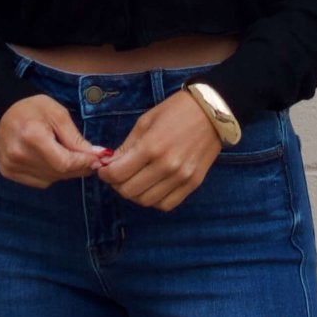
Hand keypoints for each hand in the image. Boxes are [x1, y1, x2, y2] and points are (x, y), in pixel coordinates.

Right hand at [0, 94, 108, 187]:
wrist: (1, 110)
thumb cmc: (32, 109)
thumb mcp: (58, 114)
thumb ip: (75, 138)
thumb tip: (96, 156)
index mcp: (32, 136)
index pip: (64, 163)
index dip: (83, 164)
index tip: (97, 160)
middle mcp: (18, 154)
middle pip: (58, 173)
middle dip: (78, 168)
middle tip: (89, 160)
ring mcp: (11, 165)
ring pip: (50, 179)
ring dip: (64, 172)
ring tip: (67, 156)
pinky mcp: (7, 172)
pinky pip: (39, 181)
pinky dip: (50, 174)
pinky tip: (49, 160)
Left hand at [94, 89, 221, 210]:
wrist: (212, 111)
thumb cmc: (176, 111)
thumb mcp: (145, 122)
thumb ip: (127, 147)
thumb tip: (109, 164)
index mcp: (151, 147)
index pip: (118, 174)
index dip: (105, 174)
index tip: (104, 169)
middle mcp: (166, 166)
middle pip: (129, 191)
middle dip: (117, 184)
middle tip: (117, 175)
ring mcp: (181, 177)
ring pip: (146, 201)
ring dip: (135, 194)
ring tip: (134, 181)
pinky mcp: (193, 183)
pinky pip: (167, 204)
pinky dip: (154, 200)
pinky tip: (152, 187)